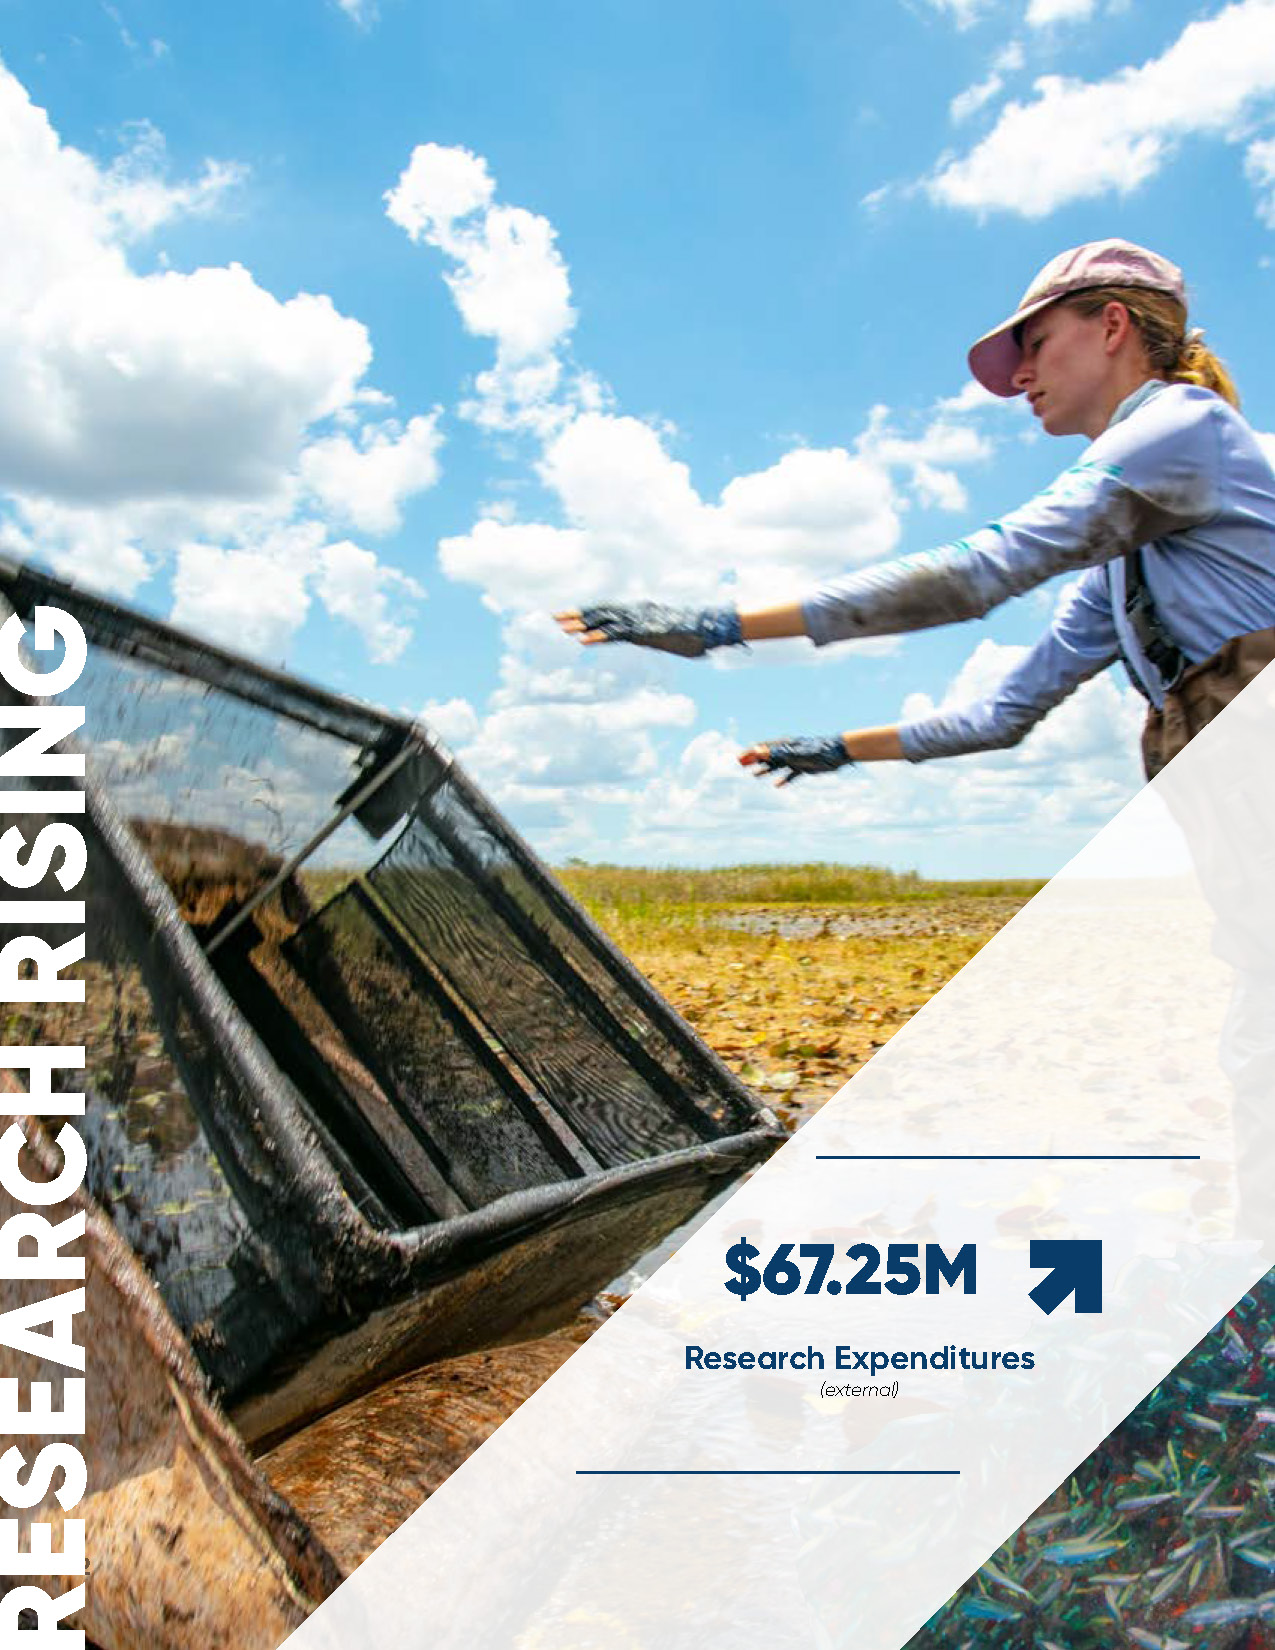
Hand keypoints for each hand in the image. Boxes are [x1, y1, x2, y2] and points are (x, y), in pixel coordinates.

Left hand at [555, 602, 742, 657]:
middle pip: (600, 612)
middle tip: (553, 617)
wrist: (710, 628)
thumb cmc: (694, 632)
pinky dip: (600, 637)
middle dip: (576, 615)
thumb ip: (654, 633)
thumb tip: (652, 636)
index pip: (607, 610)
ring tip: (561, 627)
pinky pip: (618, 635)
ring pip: (605, 621)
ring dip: (582, 624)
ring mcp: (640, 621)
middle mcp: (636, 613)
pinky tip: (583, 640)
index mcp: (639, 612)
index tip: (568, 615)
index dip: (587, 612)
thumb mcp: (668, 633)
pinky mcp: (645, 633)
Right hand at [739, 735, 854, 784]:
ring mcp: (796, 759)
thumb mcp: (794, 754)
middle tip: (741, 765)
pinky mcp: (804, 767)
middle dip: (754, 760)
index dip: (750, 753)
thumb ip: (775, 753)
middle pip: (767, 756)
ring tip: (755, 775)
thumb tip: (756, 750)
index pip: (762, 747)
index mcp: (784, 744)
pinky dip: (783, 779)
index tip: (738, 759)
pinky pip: (790, 774)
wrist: (838, 753)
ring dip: (765, 770)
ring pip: (777, 765)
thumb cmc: (817, 750)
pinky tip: (777, 785)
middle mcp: (788, 751)